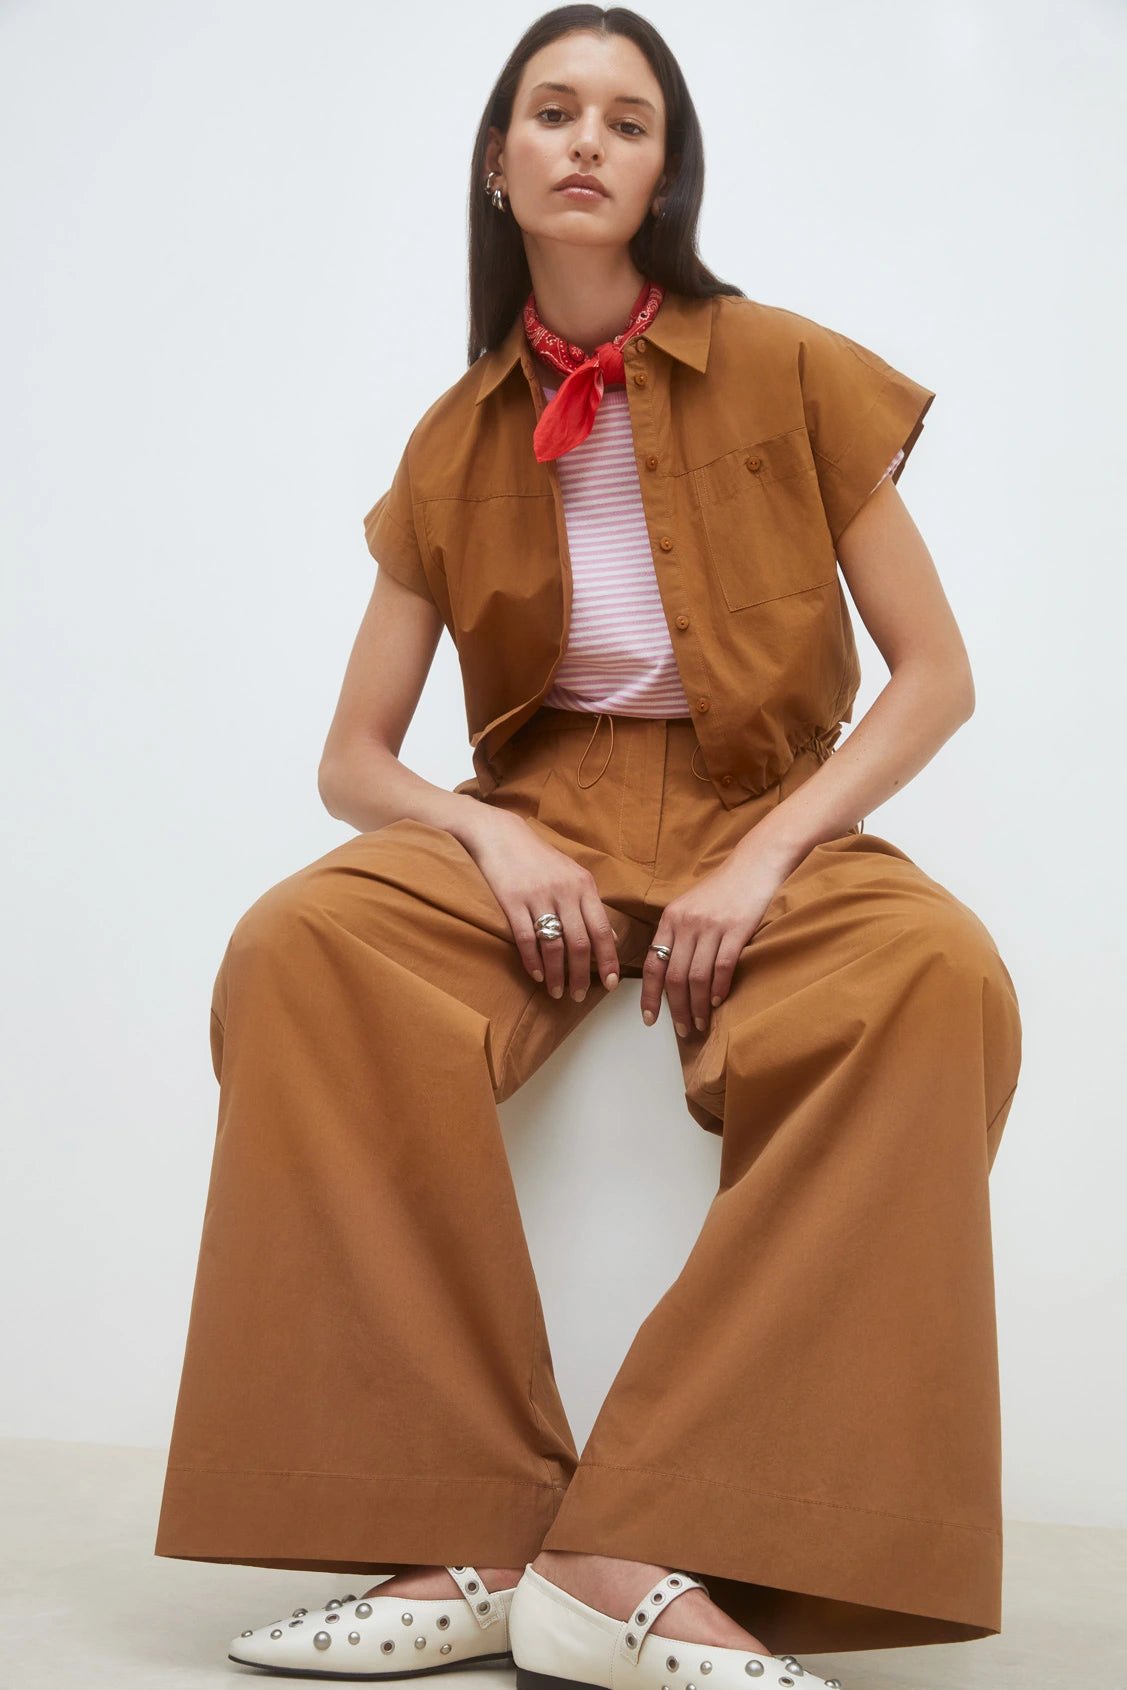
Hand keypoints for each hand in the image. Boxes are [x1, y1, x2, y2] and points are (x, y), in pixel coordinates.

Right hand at [463, 808, 620, 1000]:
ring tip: (557, 991)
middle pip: (579, 942)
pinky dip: (532, 961)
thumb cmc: (539, 858)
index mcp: (584, 885)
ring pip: (553, 945)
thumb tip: (610, 936)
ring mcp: (538, 895)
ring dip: (556, 973)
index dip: (608, 960)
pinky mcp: (512, 900)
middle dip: (582, 974)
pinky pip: (525, 938)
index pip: (601, 929)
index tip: (611, 983)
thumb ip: (590, 905)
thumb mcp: (572, 875)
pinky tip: (536, 975)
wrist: (501, 834)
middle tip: (579, 995)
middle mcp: (564, 891)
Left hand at [640, 848, 788, 1036]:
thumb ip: (678, 935)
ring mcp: (711, 926)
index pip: (652, 964)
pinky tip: (717, 1002)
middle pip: (674, 977)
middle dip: (676, 1009)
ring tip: (700, 1023)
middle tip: (683, 1030)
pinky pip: (721, 967)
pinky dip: (718, 989)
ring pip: (696, 977)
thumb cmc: (723, 889)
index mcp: (670, 919)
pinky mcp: (736, 929)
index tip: (650, 1019)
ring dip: (697, 1006)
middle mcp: (686, 923)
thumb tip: (669, 973)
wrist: (754, 864)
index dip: (649, 996)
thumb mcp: (690, 906)